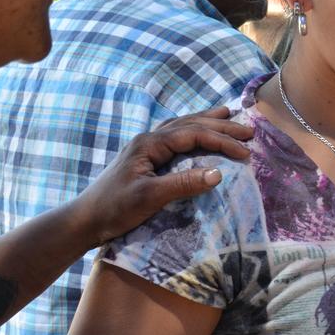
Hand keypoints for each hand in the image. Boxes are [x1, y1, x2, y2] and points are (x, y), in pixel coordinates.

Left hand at [73, 106, 254, 245]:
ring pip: (182, 125)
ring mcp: (145, 147)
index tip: (246, 152)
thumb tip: (219, 173)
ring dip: (206, 120)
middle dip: (220, 126)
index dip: (222, 140)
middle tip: (249, 129)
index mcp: (150, 144)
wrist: (85, 220)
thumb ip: (183, 183)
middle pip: (190, 124)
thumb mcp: (150, 198)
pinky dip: (192, 130)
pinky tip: (197, 130)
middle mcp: (148, 139)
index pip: (194, 134)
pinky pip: (175, 135)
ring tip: (227, 114)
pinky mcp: (144, 158)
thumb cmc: (114, 209)